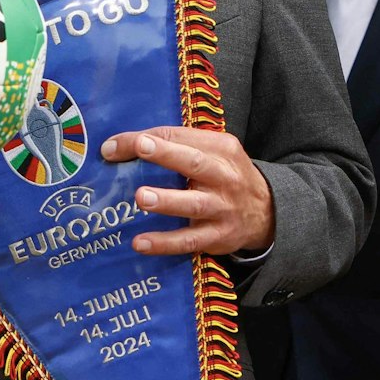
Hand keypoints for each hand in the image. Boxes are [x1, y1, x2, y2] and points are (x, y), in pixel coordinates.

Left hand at [100, 126, 273, 255]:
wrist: (266, 212)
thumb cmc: (224, 176)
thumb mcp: (212, 153)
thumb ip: (176, 146)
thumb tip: (121, 146)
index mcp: (220, 148)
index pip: (180, 136)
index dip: (147, 138)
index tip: (113, 145)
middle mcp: (224, 176)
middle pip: (194, 162)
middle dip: (166, 154)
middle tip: (140, 147)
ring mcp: (222, 208)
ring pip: (194, 204)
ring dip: (167, 200)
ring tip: (141, 198)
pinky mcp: (218, 236)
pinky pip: (190, 240)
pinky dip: (165, 242)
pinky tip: (141, 242)